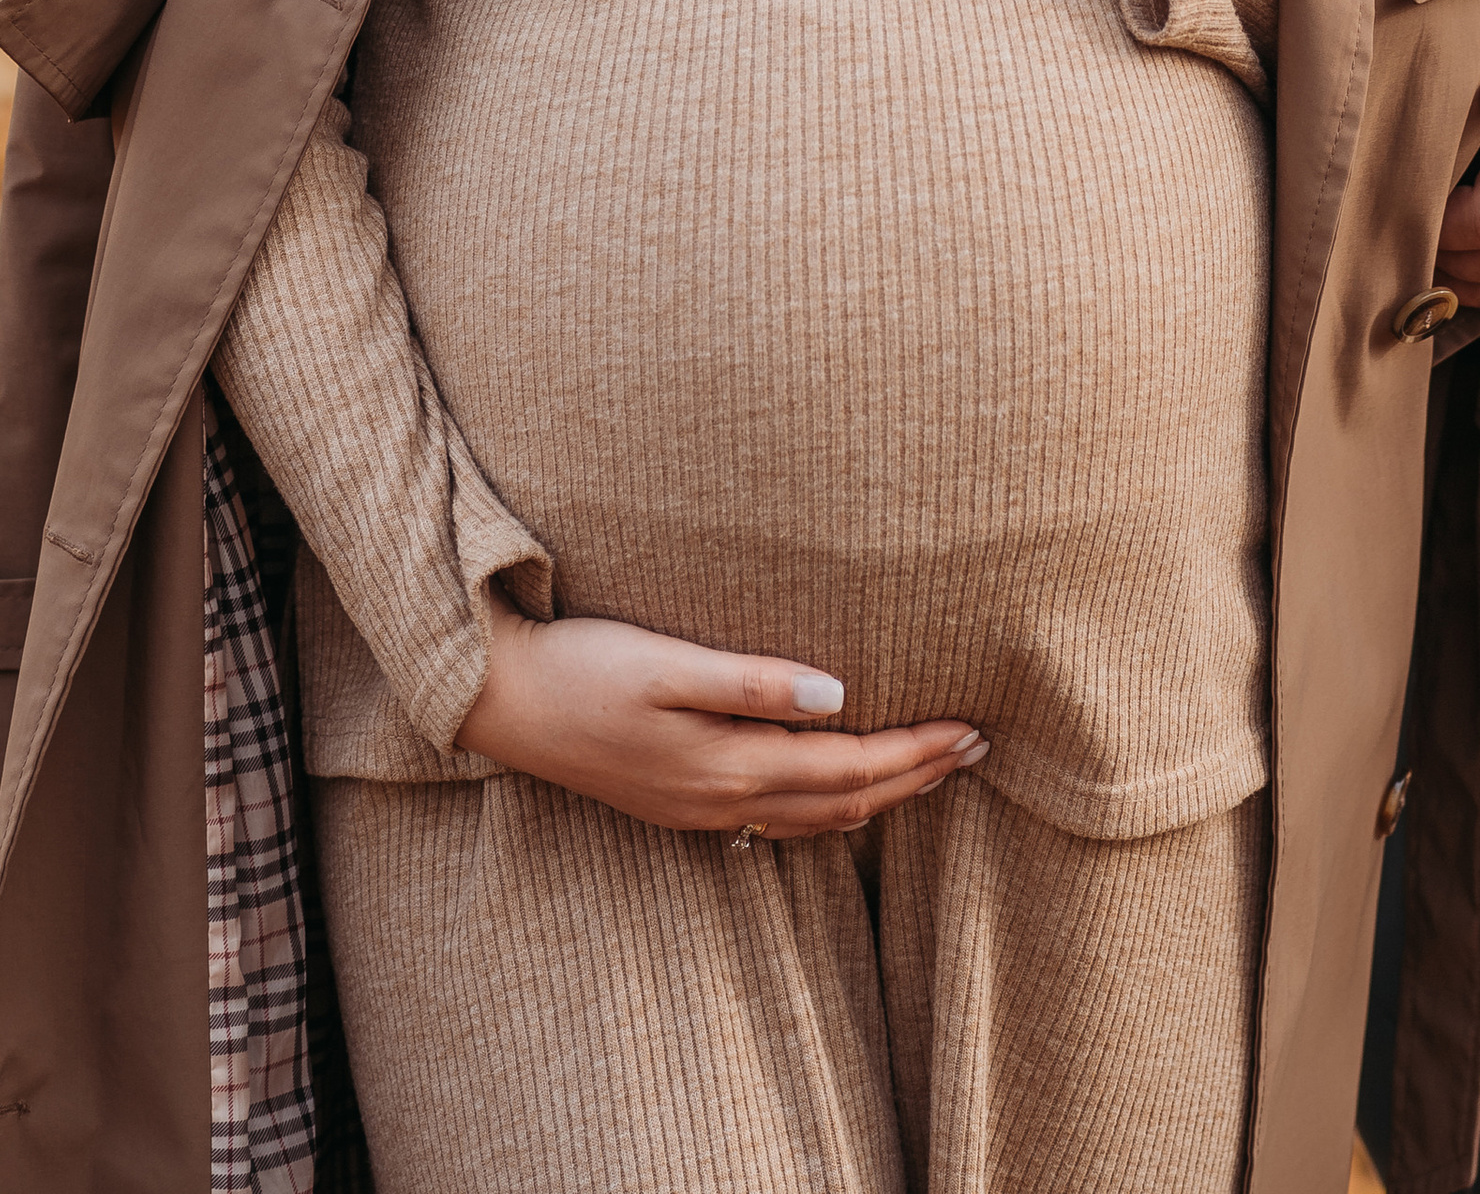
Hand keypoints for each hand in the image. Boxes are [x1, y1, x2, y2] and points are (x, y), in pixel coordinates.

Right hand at [454, 601, 986, 838]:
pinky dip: (827, 804)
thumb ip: (752, 681)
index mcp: (729, 765)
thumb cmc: (584, 668)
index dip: (916, 752)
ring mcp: (700, 808)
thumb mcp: (667, 661)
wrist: (502, 702)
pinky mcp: (681, 800)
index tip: (972, 728)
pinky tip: (837, 786)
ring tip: (929, 767)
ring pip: (814, 817)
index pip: (850, 767)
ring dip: (879, 794)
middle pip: (844, 801)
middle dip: (916, 778)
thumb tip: (837, 692)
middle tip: (977, 749)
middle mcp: (722, 799)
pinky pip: (778, 818)